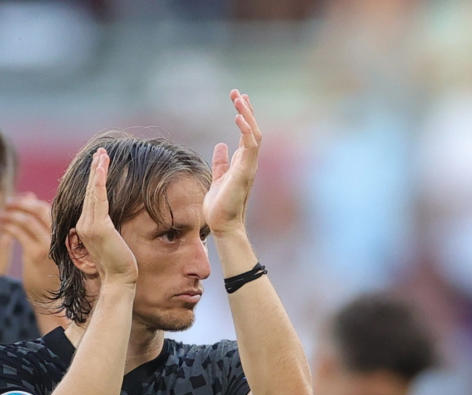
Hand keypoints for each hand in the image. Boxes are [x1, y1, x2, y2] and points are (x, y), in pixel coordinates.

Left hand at [1, 193, 60, 306]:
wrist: (53, 298)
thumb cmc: (49, 270)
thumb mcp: (48, 243)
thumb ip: (40, 221)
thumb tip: (30, 197)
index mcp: (65, 232)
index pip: (49, 208)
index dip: (31, 202)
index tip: (19, 200)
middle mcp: (60, 236)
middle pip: (39, 209)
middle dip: (21, 203)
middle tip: (8, 203)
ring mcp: (49, 245)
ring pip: (28, 220)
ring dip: (12, 214)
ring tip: (1, 215)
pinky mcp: (36, 254)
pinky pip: (20, 233)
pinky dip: (9, 227)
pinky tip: (2, 226)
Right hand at [73, 149, 136, 283]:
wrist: (119, 280)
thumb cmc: (119, 265)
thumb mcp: (113, 242)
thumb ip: (109, 229)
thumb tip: (115, 220)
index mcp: (85, 228)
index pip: (89, 200)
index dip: (93, 182)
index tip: (99, 166)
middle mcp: (83, 225)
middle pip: (88, 192)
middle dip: (94, 171)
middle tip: (99, 153)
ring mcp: (88, 225)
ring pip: (92, 191)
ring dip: (97, 170)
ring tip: (101, 154)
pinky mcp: (97, 226)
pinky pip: (97, 197)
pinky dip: (99, 179)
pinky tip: (102, 166)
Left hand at [203, 89, 260, 235]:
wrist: (222, 224)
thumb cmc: (220, 205)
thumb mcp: (218, 177)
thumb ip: (221, 162)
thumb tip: (221, 146)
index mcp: (243, 162)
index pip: (247, 133)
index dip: (244, 115)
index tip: (238, 98)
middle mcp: (249, 161)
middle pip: (252, 129)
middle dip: (246, 109)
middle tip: (236, 92)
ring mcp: (249, 166)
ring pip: (253, 133)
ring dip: (247, 115)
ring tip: (238, 98)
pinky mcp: (245, 171)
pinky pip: (250, 145)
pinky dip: (245, 130)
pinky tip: (238, 117)